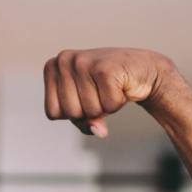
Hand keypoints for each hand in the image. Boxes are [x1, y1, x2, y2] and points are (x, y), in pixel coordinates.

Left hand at [42, 48, 171, 136]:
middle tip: (100, 93)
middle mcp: (63, 60)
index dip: (73, 114)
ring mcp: (83, 62)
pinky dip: (118, 102)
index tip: (84, 98)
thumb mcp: (86, 106)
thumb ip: (83, 123)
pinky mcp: (104, 68)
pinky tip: (120, 86)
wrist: (139, 67)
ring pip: (91, 110)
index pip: (52, 113)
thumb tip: (100, 132)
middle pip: (71, 113)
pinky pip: (108, 105)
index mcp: (52, 67)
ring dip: (106, 106)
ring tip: (110, 88)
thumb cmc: (106, 87)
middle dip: (90, 111)